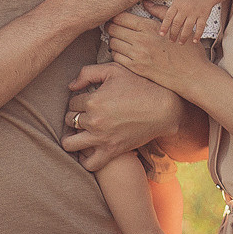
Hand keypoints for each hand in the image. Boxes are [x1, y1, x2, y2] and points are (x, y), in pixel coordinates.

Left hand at [62, 61, 185, 172]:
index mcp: (92, 100)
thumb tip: (71, 86)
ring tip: (81, 132)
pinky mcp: (112, 151)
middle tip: (86, 114)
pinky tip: (88, 149)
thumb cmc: (140, 85)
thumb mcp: (114, 69)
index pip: (72, 103)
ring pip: (69, 144)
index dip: (79, 100)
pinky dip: (84, 159)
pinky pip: (89, 163)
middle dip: (75, 116)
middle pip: (69, 121)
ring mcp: (102, 139)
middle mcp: (94, 121)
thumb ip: (88, 72)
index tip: (89, 100)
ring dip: (72, 137)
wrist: (163, 108)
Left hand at [107, 10, 215, 95]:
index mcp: (149, 27)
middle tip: (112, 26)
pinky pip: (116, 58)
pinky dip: (117, 53)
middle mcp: (141, 40)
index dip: (115, 15)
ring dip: (113, 40)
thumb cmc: (188, 51)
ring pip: (113, 43)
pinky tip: (123, 51)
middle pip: (113, 29)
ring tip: (118, 38)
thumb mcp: (177, 26)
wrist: (193, 75)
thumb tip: (146, 2)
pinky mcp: (137, 69)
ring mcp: (138, 56)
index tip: (115, 16)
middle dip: (111, 26)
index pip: (121, 17)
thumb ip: (160, 12)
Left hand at [159, 0, 216, 42]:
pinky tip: (195, 41)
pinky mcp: (204, 15)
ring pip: (188, 27)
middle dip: (173, 34)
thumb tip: (152, 10)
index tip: (161, 34)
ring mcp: (195, 12)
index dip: (164, 26)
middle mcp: (185, 8)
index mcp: (177, 4)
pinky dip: (197, 35)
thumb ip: (170, 8)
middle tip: (171, 40)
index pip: (168, 16)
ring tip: (181, 42)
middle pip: (177, 23)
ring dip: (184, 36)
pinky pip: (200, 27)